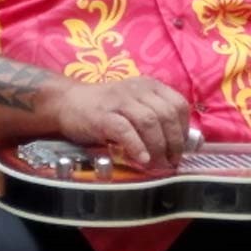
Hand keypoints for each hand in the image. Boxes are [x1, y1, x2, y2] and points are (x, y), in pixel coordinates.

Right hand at [54, 76, 189, 169]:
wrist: (67, 103)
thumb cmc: (105, 109)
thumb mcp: (134, 106)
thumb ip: (155, 118)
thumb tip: (181, 144)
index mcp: (148, 86)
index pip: (178, 104)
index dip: (184, 128)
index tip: (181, 148)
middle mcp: (136, 89)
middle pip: (166, 114)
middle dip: (174, 142)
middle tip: (171, 162)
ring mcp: (118, 101)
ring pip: (150, 121)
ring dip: (158, 146)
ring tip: (158, 164)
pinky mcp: (102, 115)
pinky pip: (125, 130)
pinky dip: (137, 146)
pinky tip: (142, 160)